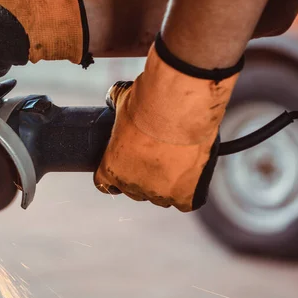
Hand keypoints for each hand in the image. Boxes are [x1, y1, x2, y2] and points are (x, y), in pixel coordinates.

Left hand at [94, 34, 241, 211]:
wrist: (176, 109)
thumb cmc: (147, 105)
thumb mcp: (122, 100)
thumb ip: (114, 101)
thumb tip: (112, 95)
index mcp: (111, 168)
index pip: (105, 184)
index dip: (116, 176)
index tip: (125, 166)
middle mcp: (132, 185)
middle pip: (134, 192)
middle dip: (142, 179)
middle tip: (154, 160)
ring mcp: (158, 192)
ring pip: (161, 198)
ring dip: (166, 185)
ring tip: (175, 164)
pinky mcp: (184, 194)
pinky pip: (185, 203)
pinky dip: (189, 193)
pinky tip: (191, 178)